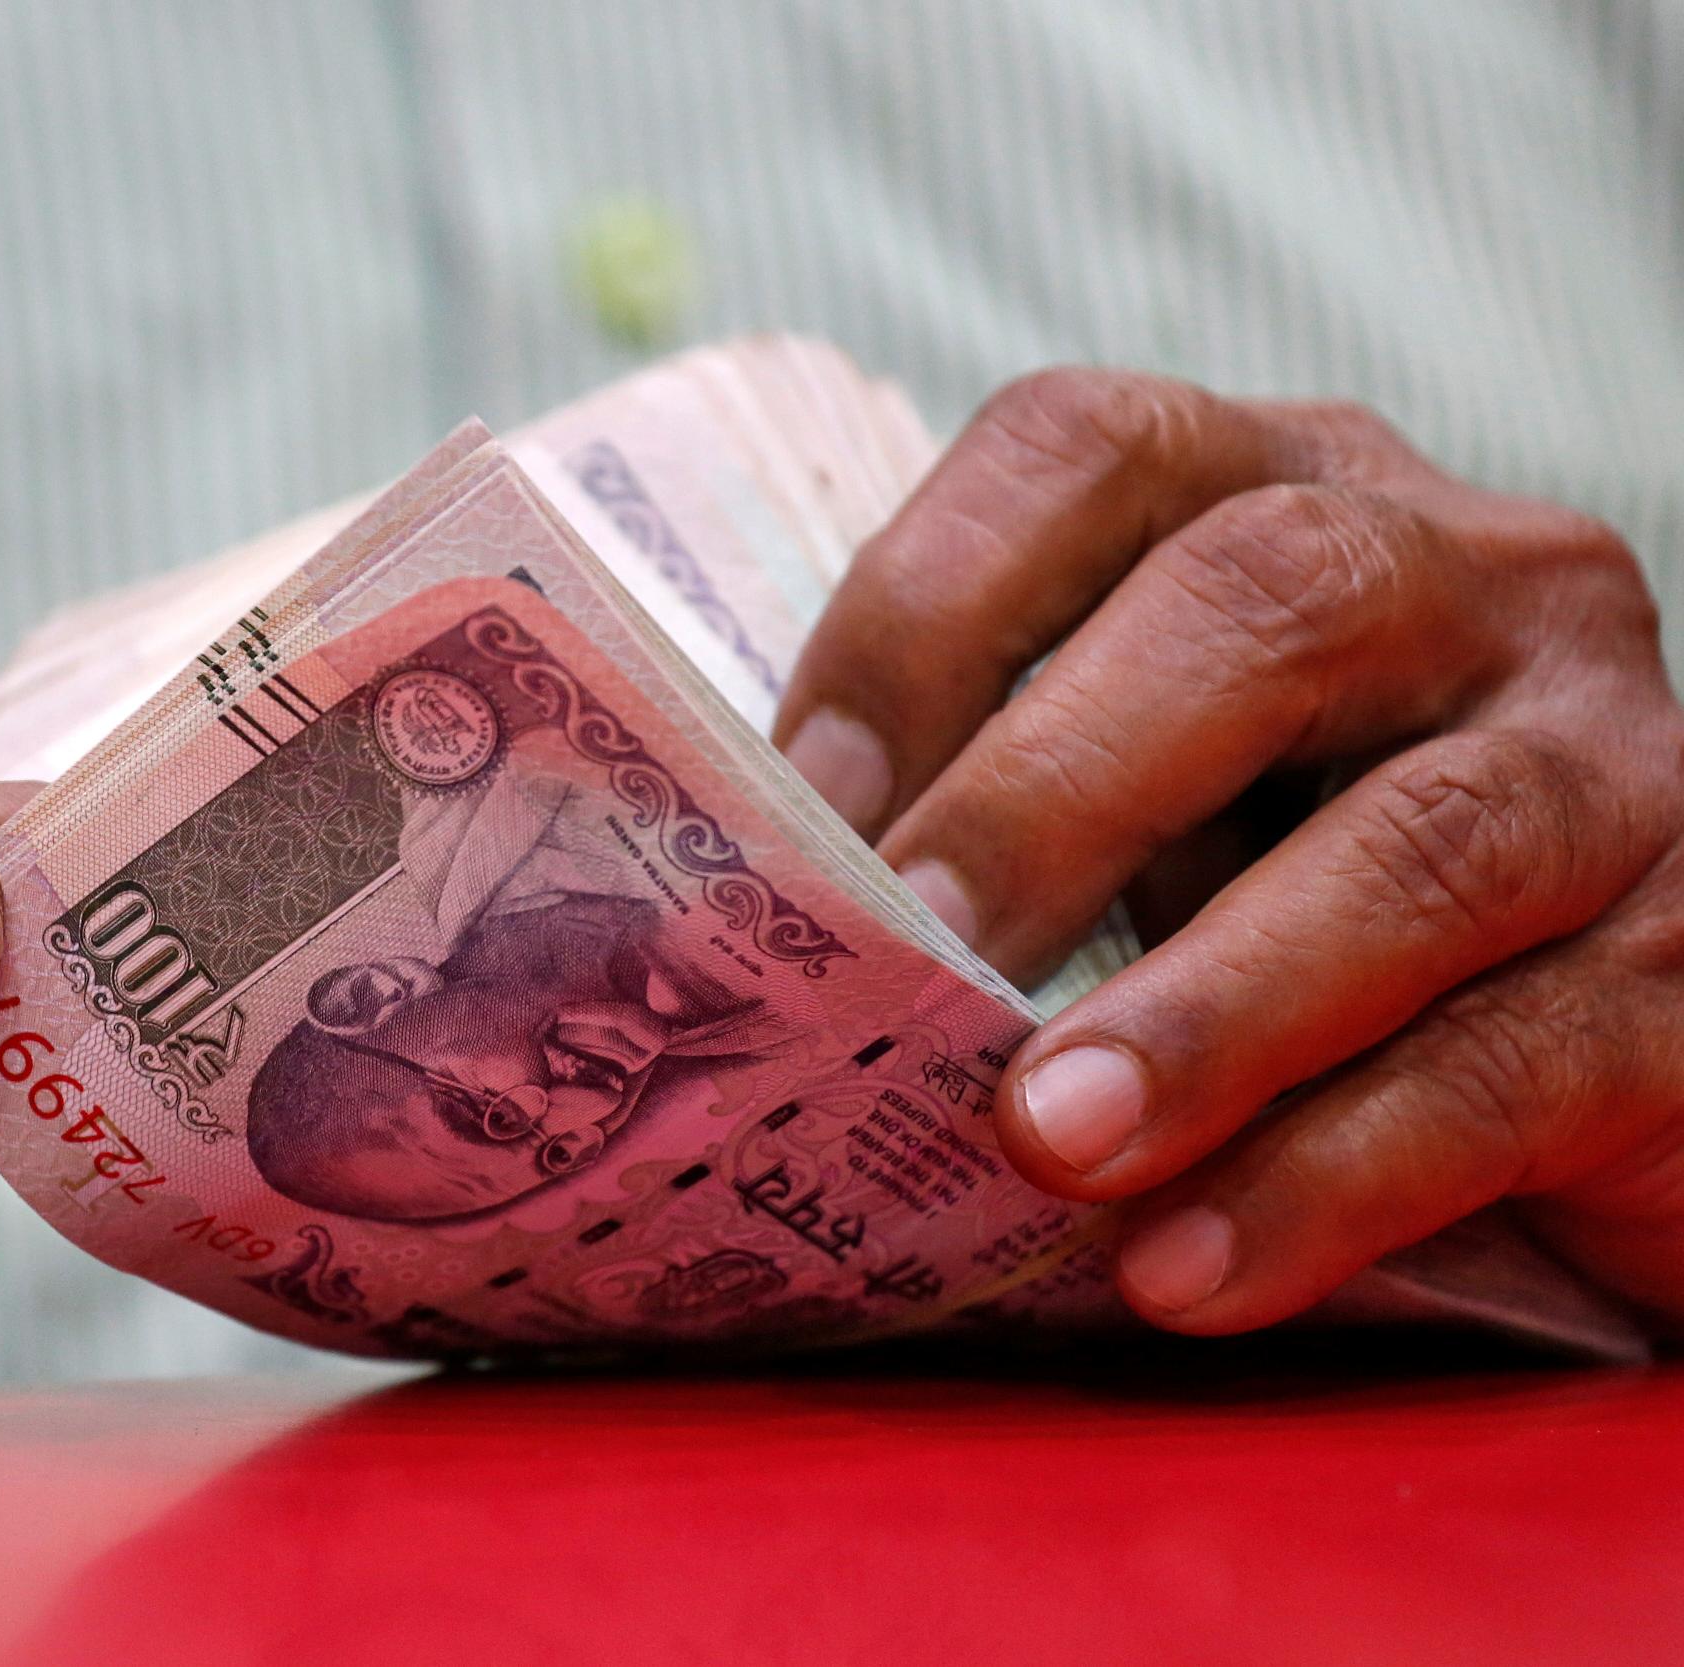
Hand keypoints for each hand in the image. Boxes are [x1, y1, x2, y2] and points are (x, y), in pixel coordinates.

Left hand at [775, 367, 1683, 1335]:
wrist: (1596, 1059)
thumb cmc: (1289, 903)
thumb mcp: (1141, 800)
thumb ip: (986, 800)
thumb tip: (730, 908)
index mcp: (1287, 494)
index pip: (1090, 448)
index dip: (927, 606)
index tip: (797, 796)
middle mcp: (1474, 581)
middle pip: (1264, 605)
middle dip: (1054, 790)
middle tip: (912, 955)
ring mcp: (1613, 765)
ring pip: (1421, 845)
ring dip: (1208, 1004)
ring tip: (1045, 1138)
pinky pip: (1522, 1068)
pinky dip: (1334, 1176)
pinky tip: (1188, 1271)